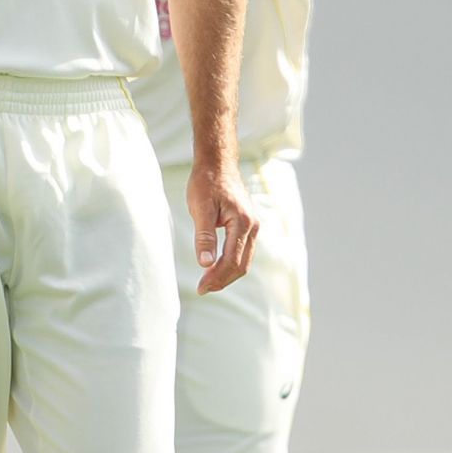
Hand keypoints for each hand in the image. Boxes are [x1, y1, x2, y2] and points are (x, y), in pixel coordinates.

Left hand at [185, 159, 258, 293]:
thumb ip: (204, 236)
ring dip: (226, 273)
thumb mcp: (200, 208)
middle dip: (222, 280)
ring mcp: (252, 227)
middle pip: (241, 265)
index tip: (201, 288)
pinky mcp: (247, 225)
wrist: (217, 163)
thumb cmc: (207, 182)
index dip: (217, 277)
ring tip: (207, 283)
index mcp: (243, 224)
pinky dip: (230, 262)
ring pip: (243, 260)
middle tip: (202, 289)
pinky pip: (242, 251)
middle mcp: (253, 227)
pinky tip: (215, 267)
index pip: (232, 260)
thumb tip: (205, 264)